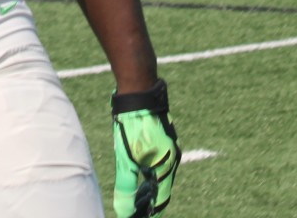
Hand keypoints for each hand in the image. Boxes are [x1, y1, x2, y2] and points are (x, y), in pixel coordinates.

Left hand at [112, 79, 180, 216]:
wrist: (139, 90)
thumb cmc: (133, 124)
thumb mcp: (126, 157)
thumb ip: (127, 184)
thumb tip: (124, 210)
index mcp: (167, 165)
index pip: (161, 199)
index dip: (150, 211)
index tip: (139, 215)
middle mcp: (172, 157)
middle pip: (161, 187)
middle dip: (148, 199)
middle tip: (133, 207)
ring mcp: (168, 146)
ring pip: (159, 173)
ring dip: (147, 185)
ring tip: (134, 193)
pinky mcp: (161, 138)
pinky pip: (157, 160)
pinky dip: (147, 170)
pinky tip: (137, 171)